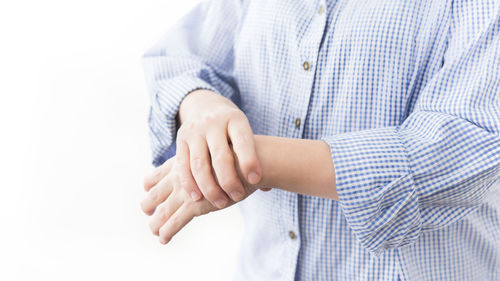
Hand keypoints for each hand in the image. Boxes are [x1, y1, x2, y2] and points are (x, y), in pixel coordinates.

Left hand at [141, 155, 258, 243]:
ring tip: (155, 231)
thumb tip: (217, 165)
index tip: (147, 189)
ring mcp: (186, 189)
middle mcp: (180, 173)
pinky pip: (176, 220)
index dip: (150, 183)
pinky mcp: (197, 204)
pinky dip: (168, 231)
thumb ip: (213, 160)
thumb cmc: (242, 155)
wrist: (253, 157)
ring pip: (163, 210)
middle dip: (149, 204)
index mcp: (183, 159)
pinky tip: (164, 238)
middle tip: (147, 211)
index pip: (158, 173)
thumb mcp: (220, 152)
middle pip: (155, 192)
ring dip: (156, 223)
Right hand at [174, 89, 261, 207]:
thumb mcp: (245, 132)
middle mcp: (214, 123)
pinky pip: (182, 166)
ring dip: (210, 188)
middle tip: (238, 197)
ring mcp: (195, 131)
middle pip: (221, 156)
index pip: (243, 141)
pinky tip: (197, 198)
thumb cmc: (232, 128)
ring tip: (221, 203)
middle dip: (230, 180)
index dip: (249, 161)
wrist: (204, 105)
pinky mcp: (181, 140)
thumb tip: (267, 186)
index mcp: (235, 119)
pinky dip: (189, 184)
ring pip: (199, 164)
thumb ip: (256, 157)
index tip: (255, 181)